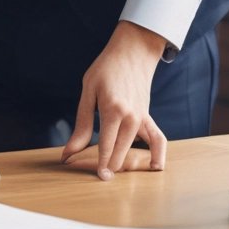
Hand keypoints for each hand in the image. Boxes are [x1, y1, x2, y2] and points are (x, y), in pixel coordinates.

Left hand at [61, 21, 167, 179]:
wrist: (131, 54)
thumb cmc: (105, 70)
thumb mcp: (88, 92)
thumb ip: (82, 124)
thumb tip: (69, 150)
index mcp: (113, 110)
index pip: (105, 147)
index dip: (95, 164)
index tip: (86, 175)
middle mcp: (131, 118)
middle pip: (119, 153)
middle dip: (105, 167)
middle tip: (90, 173)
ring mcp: (142, 119)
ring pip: (133, 152)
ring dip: (121, 165)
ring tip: (108, 173)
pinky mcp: (149, 118)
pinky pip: (158, 140)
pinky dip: (158, 155)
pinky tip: (153, 168)